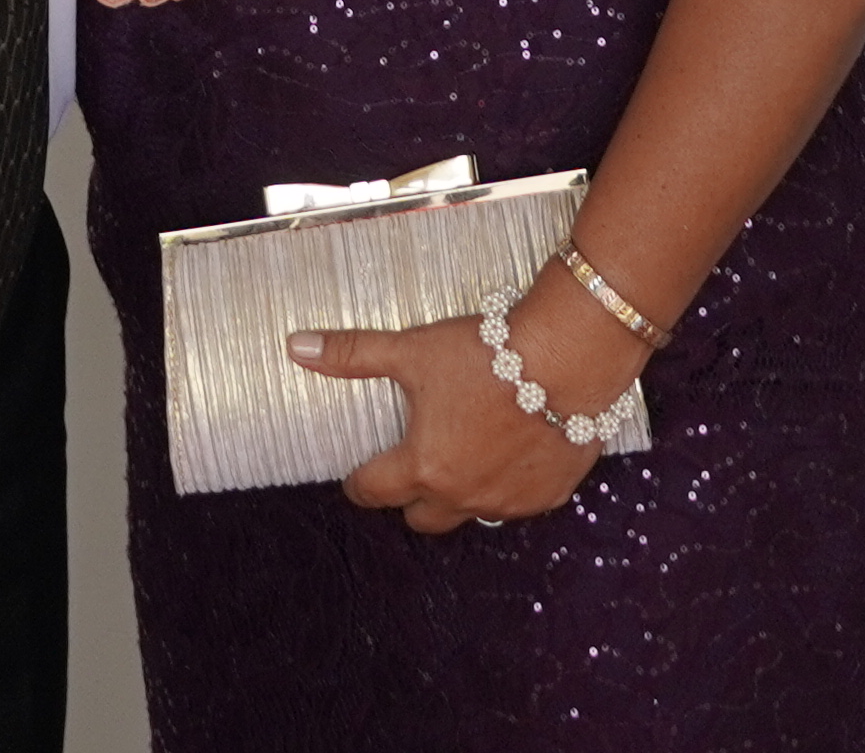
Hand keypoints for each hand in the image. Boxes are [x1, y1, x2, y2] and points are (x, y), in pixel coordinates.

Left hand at [297, 283, 639, 536]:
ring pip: (469, 514)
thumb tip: (296, 347)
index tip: (357, 478)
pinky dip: (506, 487)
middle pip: (421, 518)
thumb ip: (353, 354)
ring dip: (460, 494)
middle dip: (410, 498)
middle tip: (410, 469)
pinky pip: (516, 506)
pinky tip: (508, 456)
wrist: (568, 359)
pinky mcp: (545, 496)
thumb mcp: (412, 350)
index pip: (373, 491)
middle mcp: (462, 495)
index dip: (359, 483)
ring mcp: (506, 502)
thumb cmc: (489, 354)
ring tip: (461, 458)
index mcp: (423, 466)